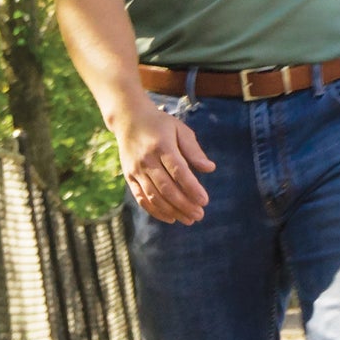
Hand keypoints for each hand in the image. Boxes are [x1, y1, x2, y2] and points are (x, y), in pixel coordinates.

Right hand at [113, 96, 214, 223]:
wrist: (129, 120)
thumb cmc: (160, 125)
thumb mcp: (180, 130)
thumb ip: (194, 150)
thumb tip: (210, 168)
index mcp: (162, 146)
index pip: (178, 171)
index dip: (192, 188)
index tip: (205, 200)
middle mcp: (147, 160)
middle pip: (166, 188)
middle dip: (184, 205)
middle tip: (200, 215)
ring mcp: (136, 170)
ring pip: (154, 197)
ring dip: (172, 211)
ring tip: (189, 219)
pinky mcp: (129, 178)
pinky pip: (142, 199)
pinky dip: (156, 212)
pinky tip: (171, 218)